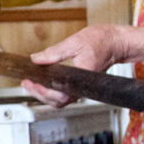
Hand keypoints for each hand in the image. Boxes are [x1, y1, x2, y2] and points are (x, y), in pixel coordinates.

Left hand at [25, 24, 143, 106]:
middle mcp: (83, 86)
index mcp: (82, 78)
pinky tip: (44, 83)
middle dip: (40, 95)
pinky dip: (53, 92)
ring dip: (45, 94)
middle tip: (27, 84)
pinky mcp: (82, 84)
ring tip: (32, 84)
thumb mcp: (75, 42)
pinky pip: (66, 94)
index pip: (61, 96)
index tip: (31, 83)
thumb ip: (54, 52)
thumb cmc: (101, 41)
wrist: (116, 42)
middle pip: (59, 102)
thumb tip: (36, 59)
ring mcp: (83, 87)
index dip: (43, 92)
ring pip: (62, 100)